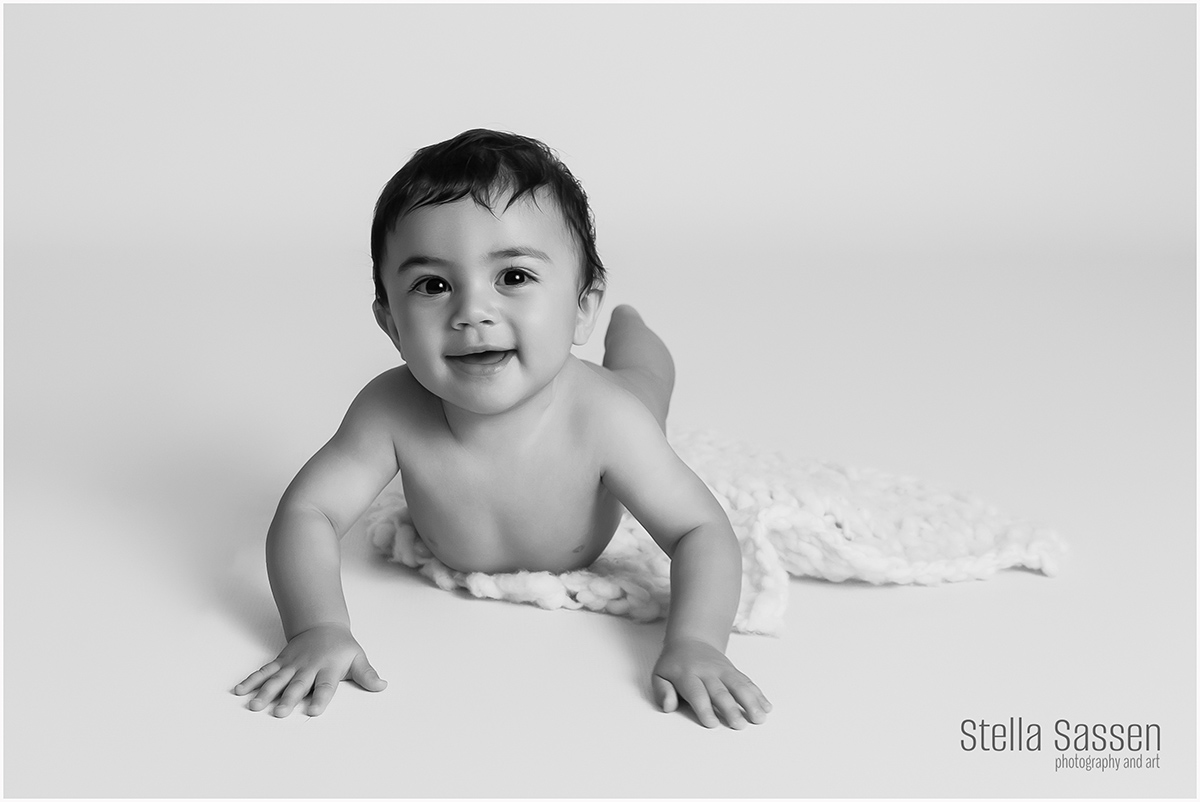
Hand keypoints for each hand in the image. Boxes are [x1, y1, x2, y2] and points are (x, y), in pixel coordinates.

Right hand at [233, 623, 386, 716]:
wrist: (322, 625)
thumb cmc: (341, 647)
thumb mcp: (358, 658)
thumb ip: (367, 675)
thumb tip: (382, 686)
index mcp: (328, 668)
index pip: (326, 686)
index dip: (321, 698)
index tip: (315, 711)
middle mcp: (308, 668)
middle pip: (298, 685)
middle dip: (288, 698)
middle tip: (279, 712)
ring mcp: (292, 665)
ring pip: (277, 679)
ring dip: (265, 692)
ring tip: (254, 705)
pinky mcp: (280, 662)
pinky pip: (264, 672)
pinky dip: (251, 680)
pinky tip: (239, 691)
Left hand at [651, 637, 770, 728]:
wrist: (690, 640)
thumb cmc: (674, 664)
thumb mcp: (660, 675)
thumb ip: (662, 691)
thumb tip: (667, 706)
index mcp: (687, 675)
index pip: (696, 693)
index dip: (704, 708)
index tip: (712, 723)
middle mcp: (707, 672)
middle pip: (720, 691)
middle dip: (730, 708)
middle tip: (738, 725)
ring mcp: (723, 670)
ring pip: (738, 685)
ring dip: (750, 702)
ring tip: (759, 717)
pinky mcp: (733, 671)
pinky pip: (747, 682)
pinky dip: (758, 694)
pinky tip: (767, 707)